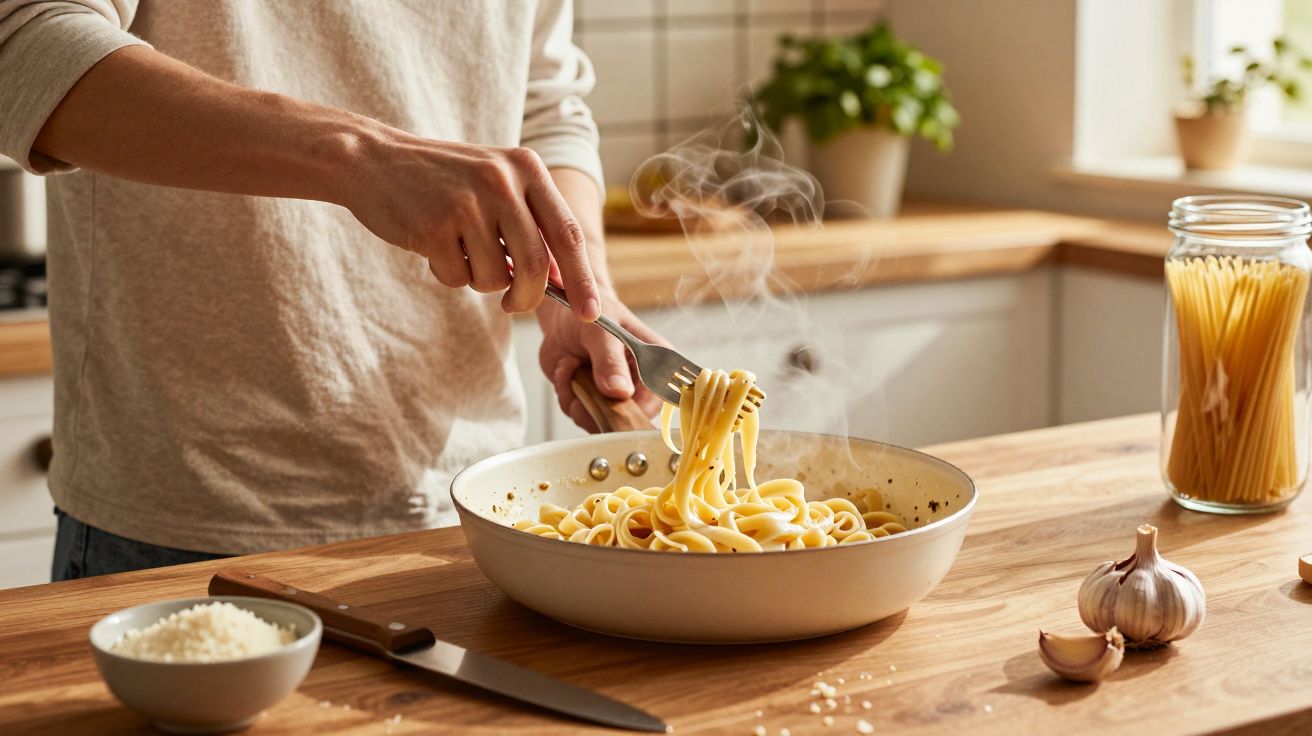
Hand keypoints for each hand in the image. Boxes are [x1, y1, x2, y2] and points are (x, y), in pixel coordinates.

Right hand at [340, 131, 599, 319]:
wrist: (374, 160)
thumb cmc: (443, 181)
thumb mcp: (496, 185)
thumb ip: (531, 224)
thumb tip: (563, 281)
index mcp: (526, 168)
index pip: (569, 234)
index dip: (583, 279)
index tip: (592, 314)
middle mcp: (502, 180)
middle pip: (536, 266)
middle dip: (528, 298)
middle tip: (512, 306)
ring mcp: (467, 202)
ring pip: (496, 278)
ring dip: (479, 281)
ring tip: (460, 251)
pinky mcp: (433, 226)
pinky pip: (459, 278)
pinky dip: (450, 275)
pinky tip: (434, 247)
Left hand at [538, 291, 666, 432]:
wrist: (564, 314)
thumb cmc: (593, 313)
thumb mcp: (601, 332)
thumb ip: (610, 361)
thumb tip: (620, 392)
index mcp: (654, 364)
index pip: (655, 401)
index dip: (633, 411)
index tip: (608, 408)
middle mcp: (637, 385)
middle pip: (625, 418)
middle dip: (596, 406)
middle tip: (580, 383)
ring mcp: (612, 394)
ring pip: (597, 419)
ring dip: (576, 395)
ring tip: (570, 364)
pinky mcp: (590, 398)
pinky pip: (576, 411)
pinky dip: (564, 391)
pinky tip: (565, 367)